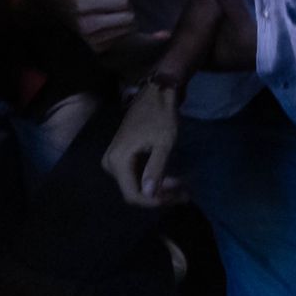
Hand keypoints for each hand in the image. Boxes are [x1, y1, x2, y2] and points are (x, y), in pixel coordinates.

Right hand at [28, 0, 154, 51]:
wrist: (53, 5)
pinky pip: (124, 37)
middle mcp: (87, 26)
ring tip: (106, 10)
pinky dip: (121, 28)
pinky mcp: (98, 49)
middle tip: (107, 0)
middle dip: (126, 6)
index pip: (122, 0)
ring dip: (125, 17)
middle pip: (129, 17)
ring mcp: (92, 41)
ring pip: (130, 28)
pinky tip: (108, 21)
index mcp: (84, 4)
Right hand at [101, 82, 183, 205]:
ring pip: (137, 185)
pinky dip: (154, 178)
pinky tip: (171, 178)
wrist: (156, 94)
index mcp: (118, 160)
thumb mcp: (163, 143)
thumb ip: (156, 169)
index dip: (154, 201)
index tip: (177, 197)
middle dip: (160, 195)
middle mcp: (111, 163)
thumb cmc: (161, 115)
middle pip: (135, 191)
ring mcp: (114, 160)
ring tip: (182, 185)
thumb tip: (149, 194)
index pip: (133, 194)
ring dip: (159, 188)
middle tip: (184, 191)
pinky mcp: (121, 157)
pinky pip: (136, 175)